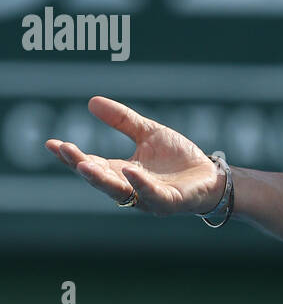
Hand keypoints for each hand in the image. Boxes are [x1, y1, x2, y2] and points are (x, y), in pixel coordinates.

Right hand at [46, 96, 224, 216]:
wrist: (211, 177)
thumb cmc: (178, 159)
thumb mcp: (148, 134)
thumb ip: (122, 120)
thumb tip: (92, 101)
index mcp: (122, 172)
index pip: (91, 165)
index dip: (71, 156)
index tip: (51, 143)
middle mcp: (130, 188)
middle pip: (100, 179)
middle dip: (81, 166)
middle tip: (65, 151)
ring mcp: (149, 197)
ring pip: (120, 191)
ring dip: (101, 179)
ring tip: (84, 165)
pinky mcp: (170, 202)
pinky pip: (153, 195)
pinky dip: (140, 184)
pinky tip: (129, 170)